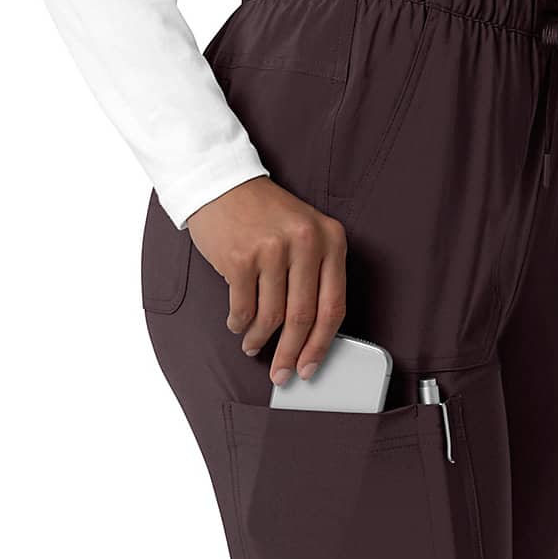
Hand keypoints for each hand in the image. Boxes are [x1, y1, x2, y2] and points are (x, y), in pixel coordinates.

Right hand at [186, 176, 347, 385]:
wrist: (224, 184)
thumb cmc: (266, 215)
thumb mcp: (306, 233)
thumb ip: (316, 276)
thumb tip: (311, 336)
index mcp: (331, 239)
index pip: (333, 305)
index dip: (322, 344)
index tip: (311, 366)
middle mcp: (306, 243)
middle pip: (303, 317)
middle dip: (291, 353)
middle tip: (283, 374)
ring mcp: (272, 249)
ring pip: (271, 317)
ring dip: (259, 339)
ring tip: (253, 345)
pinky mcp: (240, 257)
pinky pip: (243, 308)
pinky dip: (240, 324)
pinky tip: (238, 325)